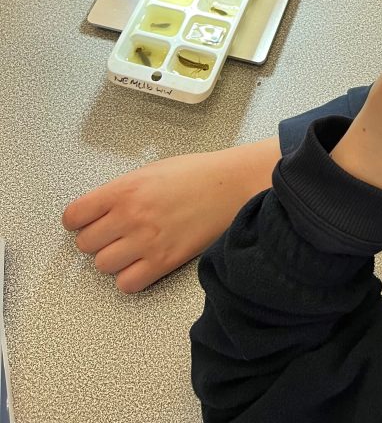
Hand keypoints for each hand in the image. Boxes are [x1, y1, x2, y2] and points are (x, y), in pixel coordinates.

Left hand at [61, 139, 280, 291]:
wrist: (232, 185)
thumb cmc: (198, 174)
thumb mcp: (152, 171)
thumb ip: (123, 191)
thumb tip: (101, 211)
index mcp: (125, 189)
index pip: (74, 215)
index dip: (77, 221)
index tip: (84, 223)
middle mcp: (130, 216)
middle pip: (85, 244)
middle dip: (97, 240)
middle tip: (114, 234)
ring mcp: (146, 241)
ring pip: (102, 266)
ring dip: (113, 259)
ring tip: (131, 249)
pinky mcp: (164, 262)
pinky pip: (127, 284)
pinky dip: (130, 278)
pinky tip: (143, 264)